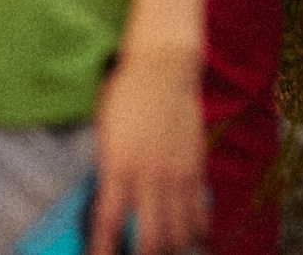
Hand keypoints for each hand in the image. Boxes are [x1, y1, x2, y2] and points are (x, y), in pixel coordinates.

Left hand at [91, 50, 208, 254]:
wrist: (163, 67)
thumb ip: (108, 171)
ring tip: (162, 252)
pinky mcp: (196, 168)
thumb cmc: (125, 95)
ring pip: (179, 233)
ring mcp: (176, 174)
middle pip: (150, 240)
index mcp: (118, 166)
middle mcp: (148, 176)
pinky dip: (195, 232)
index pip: (109, 223)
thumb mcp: (105, 133)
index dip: (103, 251)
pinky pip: (199, 212)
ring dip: (170, 250)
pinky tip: (190, 239)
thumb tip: (109, 204)